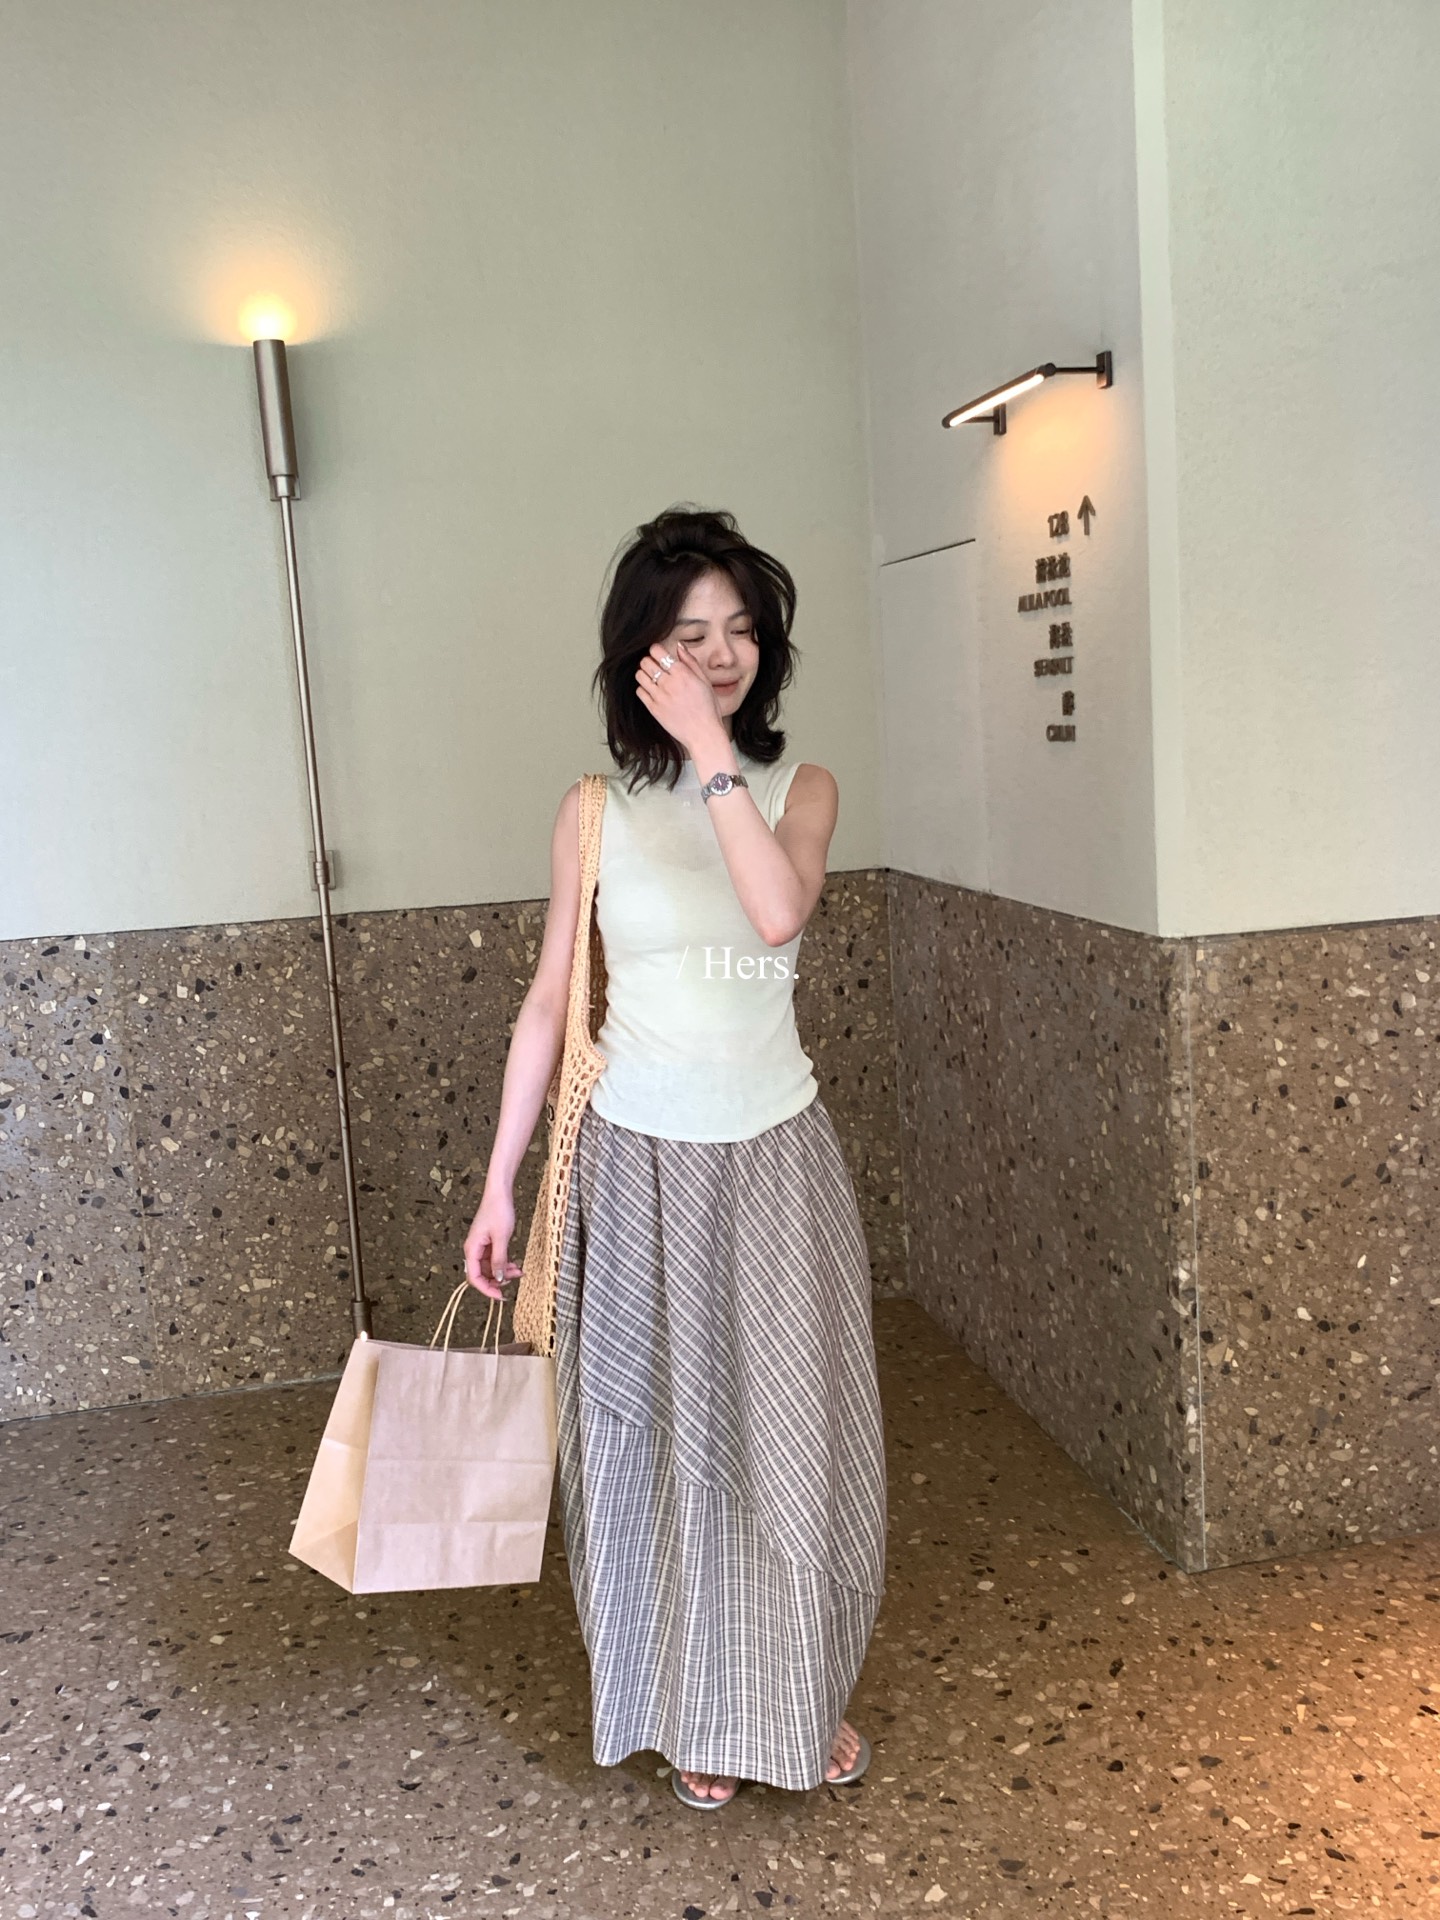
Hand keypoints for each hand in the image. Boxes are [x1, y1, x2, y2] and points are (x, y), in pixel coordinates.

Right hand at [464, 1187, 522, 1301]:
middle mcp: (473, 1249)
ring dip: (503, 1272)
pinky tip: (515, 1265)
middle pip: (481, 1274)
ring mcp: (481, 1246)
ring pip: (490, 1268)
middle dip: (497, 1281)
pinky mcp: (488, 1242)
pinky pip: (494, 1259)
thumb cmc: (498, 1211)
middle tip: (513, 1282)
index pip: (474, 1277)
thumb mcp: (501, 1238)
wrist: (499, 1193)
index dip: (486, 1289)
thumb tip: (499, 1279)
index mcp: (471, 1249)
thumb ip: (499, 1260)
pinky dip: (504, 1263)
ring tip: (518, 1271)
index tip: (500, 1296)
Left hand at [635, 641, 727, 754]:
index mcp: (682, 673)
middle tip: (655, 666)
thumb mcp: (705, 681)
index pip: (657, 651)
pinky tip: (652, 692)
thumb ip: (690, 662)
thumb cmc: (708, 709)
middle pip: (645, 661)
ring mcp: (659, 697)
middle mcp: (669, 683)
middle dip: (649, 661)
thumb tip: (679, 646)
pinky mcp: (654, 709)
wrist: (703, 734)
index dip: (656, 650)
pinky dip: (643, 689)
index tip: (659, 654)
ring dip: (644, 674)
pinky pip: (640, 692)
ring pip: (640, 675)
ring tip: (653, 679)